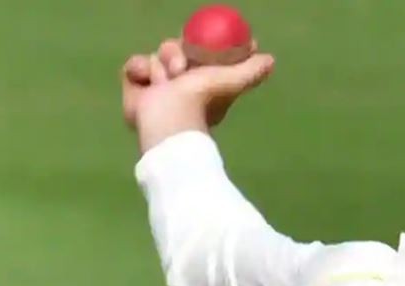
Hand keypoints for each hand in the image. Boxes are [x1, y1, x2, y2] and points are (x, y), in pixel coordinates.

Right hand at [121, 38, 274, 151]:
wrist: (166, 121)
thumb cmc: (201, 102)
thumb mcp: (230, 82)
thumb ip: (250, 72)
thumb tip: (269, 60)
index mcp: (202, 81)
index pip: (197, 52)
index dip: (197, 45)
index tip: (198, 44)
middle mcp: (180, 84)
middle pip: (174, 49)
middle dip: (176, 55)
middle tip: (181, 70)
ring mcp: (156, 87)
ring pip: (154, 56)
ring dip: (159, 66)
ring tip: (164, 83)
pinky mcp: (136, 89)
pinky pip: (134, 65)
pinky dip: (138, 71)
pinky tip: (147, 83)